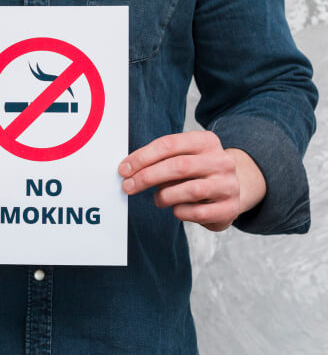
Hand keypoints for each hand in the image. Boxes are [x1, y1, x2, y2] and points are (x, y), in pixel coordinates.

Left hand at [118, 130, 265, 231]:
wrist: (230, 190)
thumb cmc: (195, 173)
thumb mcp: (181, 158)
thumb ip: (159, 160)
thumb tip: (128, 170)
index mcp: (206, 141)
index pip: (169, 144)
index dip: (142, 157)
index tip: (124, 169)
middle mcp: (221, 161)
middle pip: (178, 166)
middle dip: (147, 177)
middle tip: (128, 186)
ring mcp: (228, 185)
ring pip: (189, 190)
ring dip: (164, 196)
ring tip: (158, 199)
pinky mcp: (229, 208)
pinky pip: (198, 213)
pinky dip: (180, 212)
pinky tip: (176, 209)